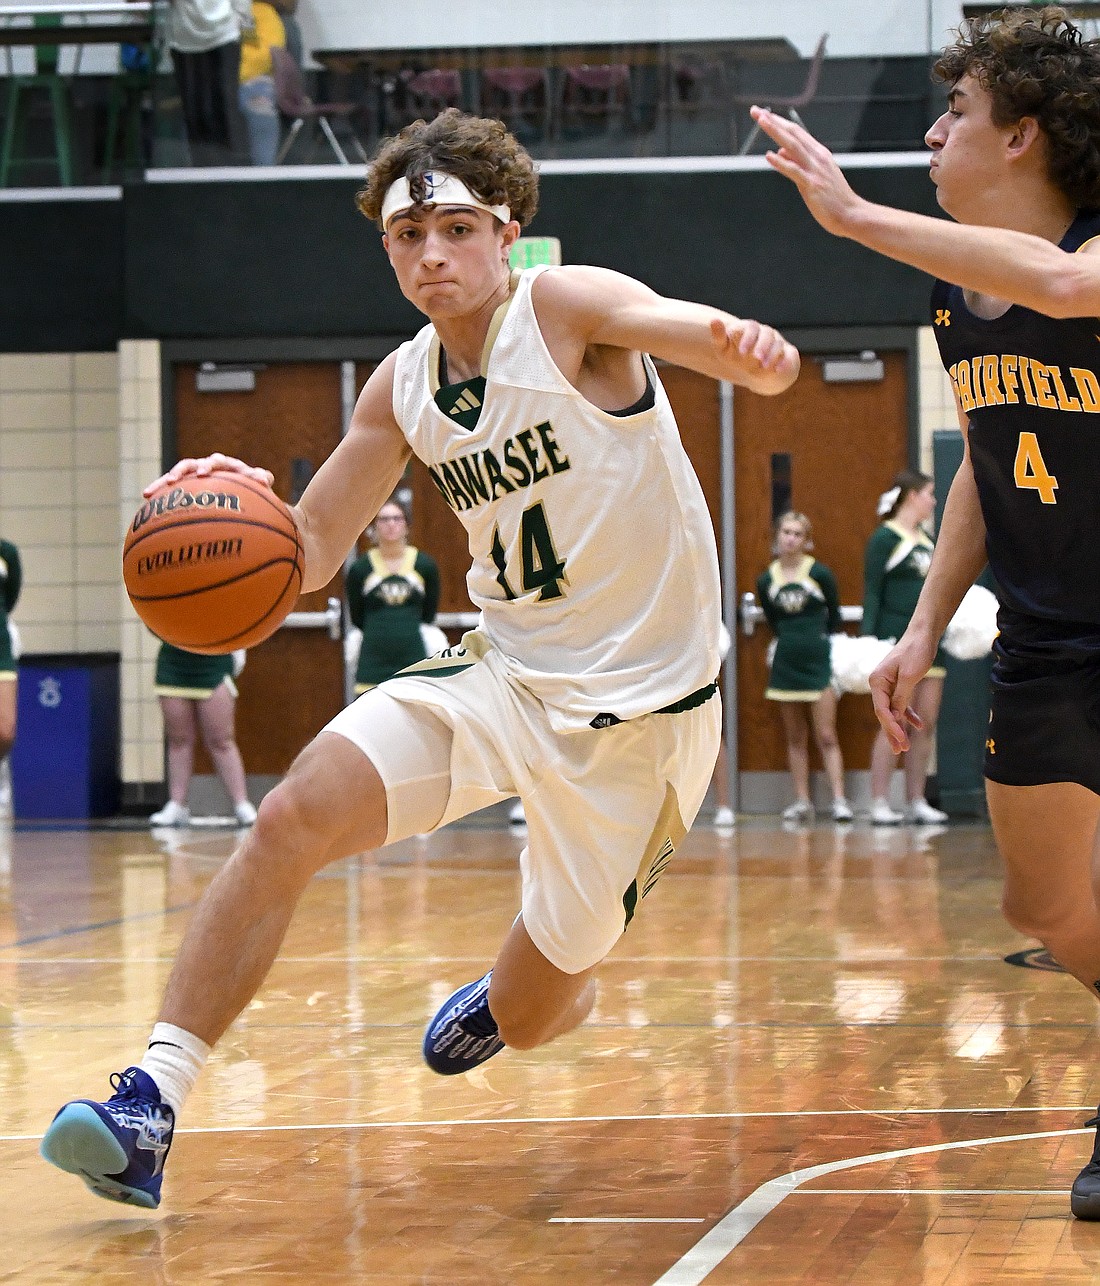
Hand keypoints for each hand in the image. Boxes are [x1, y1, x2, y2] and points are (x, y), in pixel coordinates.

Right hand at [144, 452, 274, 497]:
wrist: (244, 491)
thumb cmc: (253, 488)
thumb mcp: (259, 483)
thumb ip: (261, 478)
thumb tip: (265, 478)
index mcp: (224, 464)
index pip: (216, 462)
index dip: (209, 466)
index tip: (204, 473)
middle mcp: (206, 466)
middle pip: (191, 464)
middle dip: (181, 471)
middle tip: (175, 479)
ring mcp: (194, 475)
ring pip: (176, 475)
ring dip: (164, 481)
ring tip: (150, 491)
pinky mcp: (185, 486)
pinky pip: (170, 488)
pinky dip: (159, 491)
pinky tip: (145, 498)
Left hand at [709, 316, 799, 391]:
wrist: (755, 372)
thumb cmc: (737, 357)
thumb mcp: (724, 350)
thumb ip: (719, 337)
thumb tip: (713, 321)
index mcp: (750, 329)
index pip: (751, 327)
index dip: (748, 339)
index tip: (742, 353)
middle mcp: (766, 334)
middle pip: (767, 334)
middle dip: (762, 346)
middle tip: (756, 358)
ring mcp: (778, 343)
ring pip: (778, 345)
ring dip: (772, 355)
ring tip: (764, 367)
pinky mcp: (788, 354)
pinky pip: (789, 356)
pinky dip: (785, 363)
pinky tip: (778, 370)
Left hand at [750, 106, 865, 238]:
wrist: (851, 214)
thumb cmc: (834, 199)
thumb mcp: (815, 176)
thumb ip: (797, 162)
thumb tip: (779, 151)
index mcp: (818, 153)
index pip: (796, 132)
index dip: (778, 122)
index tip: (762, 114)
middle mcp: (817, 157)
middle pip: (792, 133)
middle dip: (773, 121)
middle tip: (755, 111)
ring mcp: (815, 170)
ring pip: (792, 146)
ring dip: (776, 132)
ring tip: (761, 120)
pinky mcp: (812, 185)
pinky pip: (794, 171)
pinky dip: (781, 162)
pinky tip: (769, 155)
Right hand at [868, 634, 935, 752]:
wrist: (924, 634)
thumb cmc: (916, 651)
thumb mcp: (909, 676)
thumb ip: (900, 697)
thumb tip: (894, 717)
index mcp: (877, 681)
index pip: (881, 710)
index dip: (891, 727)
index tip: (901, 740)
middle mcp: (879, 684)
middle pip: (884, 713)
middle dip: (893, 732)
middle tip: (900, 750)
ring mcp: (889, 685)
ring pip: (893, 711)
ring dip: (899, 727)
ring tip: (905, 746)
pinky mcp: (899, 684)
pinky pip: (902, 704)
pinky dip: (909, 715)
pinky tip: (918, 725)